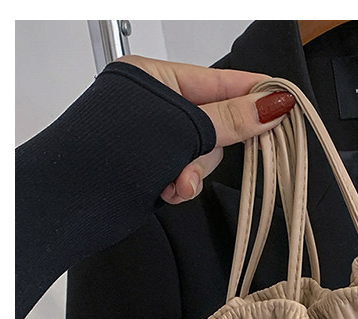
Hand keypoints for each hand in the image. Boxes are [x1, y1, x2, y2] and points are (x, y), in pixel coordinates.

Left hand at [116, 54, 295, 204]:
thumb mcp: (182, 129)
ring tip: (177, 182)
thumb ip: (231, 119)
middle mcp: (155, 104)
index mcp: (155, 77)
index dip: (253, 92)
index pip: (218, 80)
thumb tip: (273, 104)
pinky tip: (169, 190)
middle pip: (216, 122)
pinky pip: (187, 174)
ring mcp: (154, 137)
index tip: (286, 101)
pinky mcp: (153, 167)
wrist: (71, 202)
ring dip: (194, 172)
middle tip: (212, 154)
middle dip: (213, 147)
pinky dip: (182, 185)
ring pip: (203, 154)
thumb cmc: (113, 152)